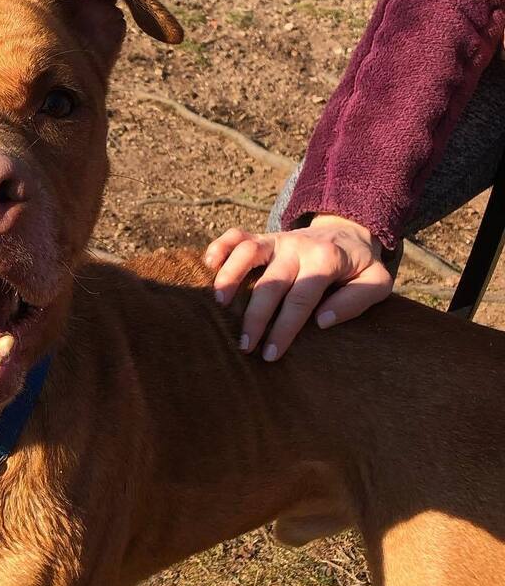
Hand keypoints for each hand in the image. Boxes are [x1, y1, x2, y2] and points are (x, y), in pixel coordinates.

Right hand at [204, 215, 393, 359]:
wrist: (349, 231)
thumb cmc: (359, 267)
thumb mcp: (377, 283)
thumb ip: (356, 301)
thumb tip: (321, 321)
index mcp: (327, 260)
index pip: (301, 299)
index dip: (284, 329)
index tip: (271, 354)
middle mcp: (298, 247)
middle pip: (271, 283)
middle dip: (255, 317)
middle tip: (245, 346)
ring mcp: (278, 239)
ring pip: (247, 253)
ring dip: (230, 278)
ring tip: (220, 306)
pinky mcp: (263, 236)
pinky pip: (236, 236)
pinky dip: (219, 247)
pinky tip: (209, 266)